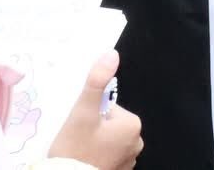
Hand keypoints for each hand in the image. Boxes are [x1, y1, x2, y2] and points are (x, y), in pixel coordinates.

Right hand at [48, 53, 143, 169]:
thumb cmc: (76, 149)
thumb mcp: (83, 112)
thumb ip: (97, 81)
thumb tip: (112, 54)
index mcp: (132, 125)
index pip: (108, 108)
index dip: (91, 114)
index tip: (80, 126)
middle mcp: (137, 143)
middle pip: (108, 124)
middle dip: (92, 128)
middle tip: (77, 139)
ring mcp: (129, 161)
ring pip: (106, 141)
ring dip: (93, 143)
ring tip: (79, 151)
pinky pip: (106, 157)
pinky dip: (95, 157)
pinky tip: (84, 161)